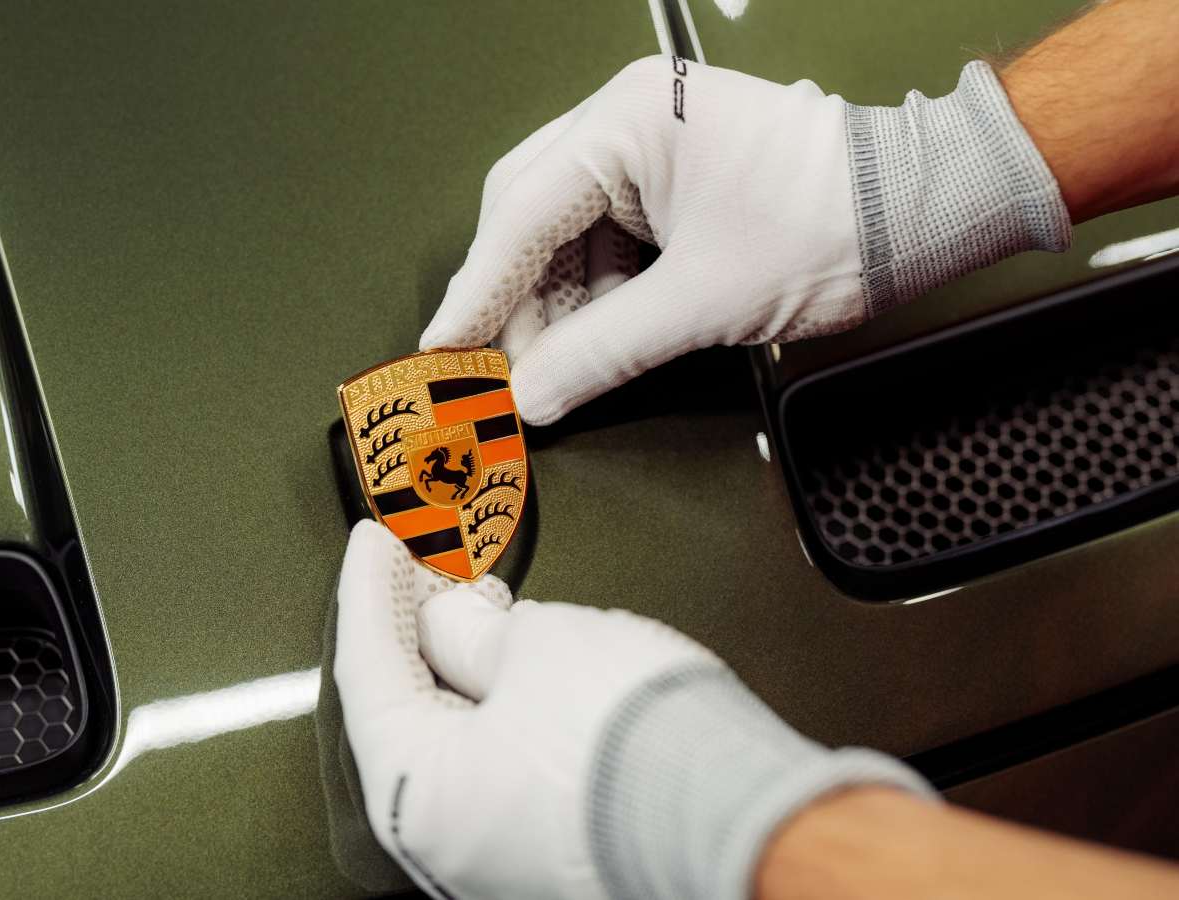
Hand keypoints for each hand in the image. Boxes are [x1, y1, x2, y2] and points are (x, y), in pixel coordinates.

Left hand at [334, 521, 932, 899]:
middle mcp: (442, 842)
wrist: (739, 812)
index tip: (375, 542)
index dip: (368, 588)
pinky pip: (500, 769)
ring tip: (488, 603)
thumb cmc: (636, 745)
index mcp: (413, 795)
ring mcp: (496, 855)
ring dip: (466, 664)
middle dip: (418, 625)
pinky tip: (526, 665)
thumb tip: (450, 623)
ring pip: (457, 741)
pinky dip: (501, 709)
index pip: (368, 667)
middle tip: (426, 564)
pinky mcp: (549, 853)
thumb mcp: (532, 644)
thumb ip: (466, 629)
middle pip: (407, 709)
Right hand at [421, 56, 1067, 424]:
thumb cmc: (828, 227)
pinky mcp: (670, 179)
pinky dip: (594, 294)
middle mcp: (626, 120)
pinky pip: (605, 239)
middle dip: (518, 299)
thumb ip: (602, 351)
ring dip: (557, 304)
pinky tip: (596, 339)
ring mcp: (648, 146)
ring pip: (564, 233)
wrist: (923, 208)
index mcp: (626, 120)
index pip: (522, 212)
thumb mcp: (701, 302)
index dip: (478, 290)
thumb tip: (530, 396)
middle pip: (530, 215)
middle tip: (503, 370)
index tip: (443, 346)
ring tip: (559, 368)